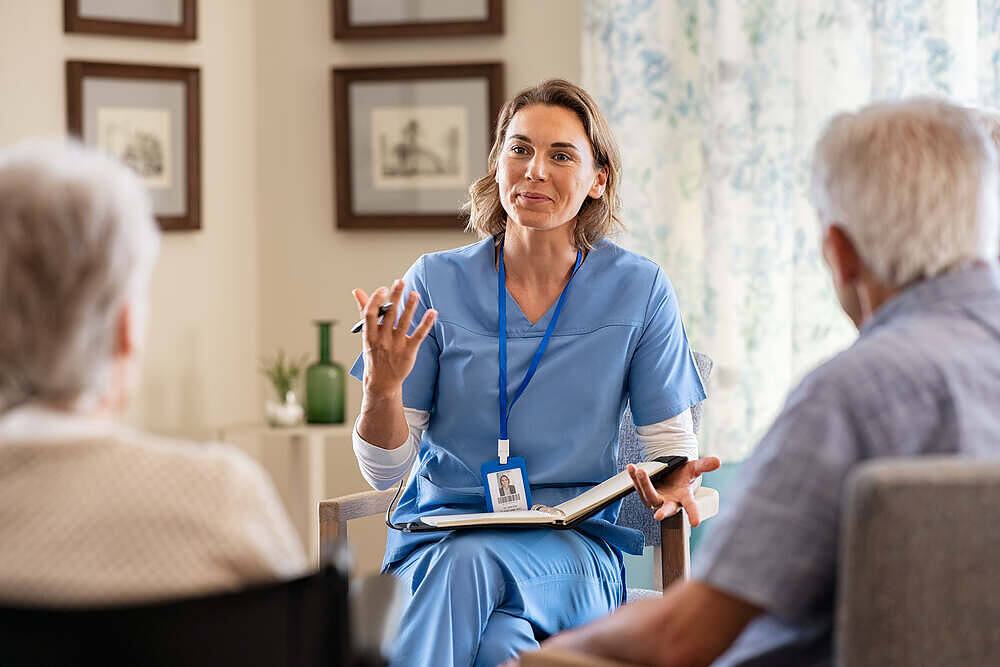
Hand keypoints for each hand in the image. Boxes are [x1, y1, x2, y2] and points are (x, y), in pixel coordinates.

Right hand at [352, 280, 436, 398]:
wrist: (382, 382)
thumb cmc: (374, 354)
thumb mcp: (366, 335)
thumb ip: (364, 311)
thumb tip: (358, 291)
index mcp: (369, 334)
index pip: (370, 314)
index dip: (375, 300)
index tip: (382, 288)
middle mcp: (382, 339)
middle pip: (389, 315)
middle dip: (395, 297)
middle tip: (401, 282)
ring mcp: (396, 346)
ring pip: (404, 323)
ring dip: (410, 307)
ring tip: (414, 294)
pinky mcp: (409, 351)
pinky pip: (419, 335)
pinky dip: (426, 323)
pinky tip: (433, 312)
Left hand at [628, 456, 720, 525]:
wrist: (671, 475)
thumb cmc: (684, 475)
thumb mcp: (694, 468)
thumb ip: (705, 465)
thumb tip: (718, 461)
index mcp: (684, 498)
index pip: (690, 507)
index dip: (693, 514)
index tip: (696, 523)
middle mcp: (669, 501)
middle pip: (666, 508)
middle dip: (663, 512)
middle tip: (659, 516)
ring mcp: (656, 498)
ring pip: (649, 495)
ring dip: (643, 484)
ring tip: (640, 471)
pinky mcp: (644, 493)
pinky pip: (637, 486)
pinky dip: (634, 477)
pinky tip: (631, 468)